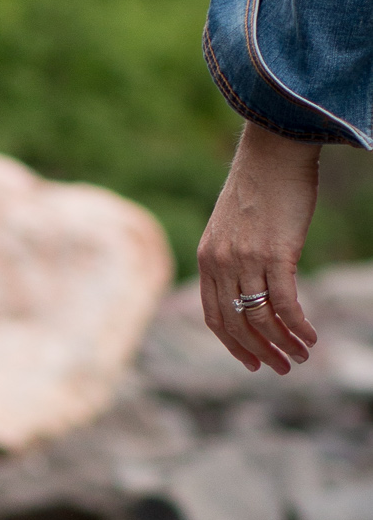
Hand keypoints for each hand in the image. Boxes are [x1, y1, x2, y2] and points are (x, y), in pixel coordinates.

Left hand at [196, 122, 321, 373]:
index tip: (251, 362)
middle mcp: (221, 265)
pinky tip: (311, 336)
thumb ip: (232, 257)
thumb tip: (248, 286)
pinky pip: (285, 303)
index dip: (232, 345)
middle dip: (260, 352)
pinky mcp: (275, 254)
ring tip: (301, 357)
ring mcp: (246, 261)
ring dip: (283, 344)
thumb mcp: (233, 226)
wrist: (274, 151)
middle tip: (282, 368)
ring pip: (261, 318)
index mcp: (207, 261)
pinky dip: (298, 325)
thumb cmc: (260, 186)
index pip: (214, 317)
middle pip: (236, 325)